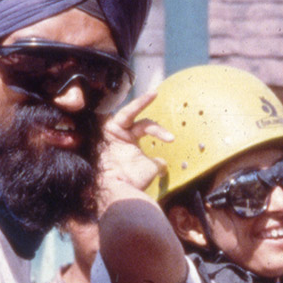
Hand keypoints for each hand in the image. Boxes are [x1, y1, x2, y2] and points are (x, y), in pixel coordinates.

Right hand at [97, 91, 170, 210]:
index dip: (158, 130)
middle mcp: (119, 136)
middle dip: (145, 109)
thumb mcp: (149, 169)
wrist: (120, 189)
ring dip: (141, 102)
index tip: (172, 139)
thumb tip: (164, 166)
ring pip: (128, 112)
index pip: (144, 129)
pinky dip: (140, 103)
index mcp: (128, 143)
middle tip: (158, 96)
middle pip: (136, 120)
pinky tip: (151, 95)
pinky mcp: (110, 130)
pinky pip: (127, 113)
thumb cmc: (133, 181)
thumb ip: (156, 162)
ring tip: (154, 94)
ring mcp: (113, 133)